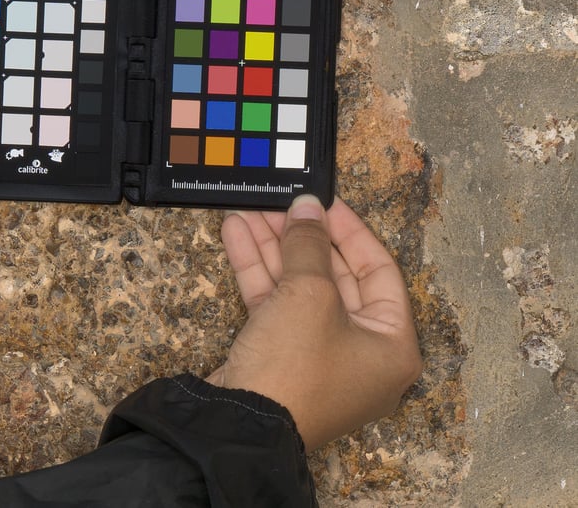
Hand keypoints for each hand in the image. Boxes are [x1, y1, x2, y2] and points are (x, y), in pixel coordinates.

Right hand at [207, 195, 422, 452]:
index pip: (378, 269)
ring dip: (273, 246)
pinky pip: (274, 302)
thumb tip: (308, 206)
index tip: (324, 200)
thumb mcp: (310, 293)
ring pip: (298, 285)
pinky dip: (257, 269)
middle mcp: (360, 349)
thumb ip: (310, 244)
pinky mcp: (280, 355)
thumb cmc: (296, 365)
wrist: (240, 427)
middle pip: (334, 275)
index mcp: (391, 343)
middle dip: (303, 236)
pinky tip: (236, 233)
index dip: (349, 230)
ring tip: (250, 209)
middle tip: (280, 202)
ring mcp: (318, 353)